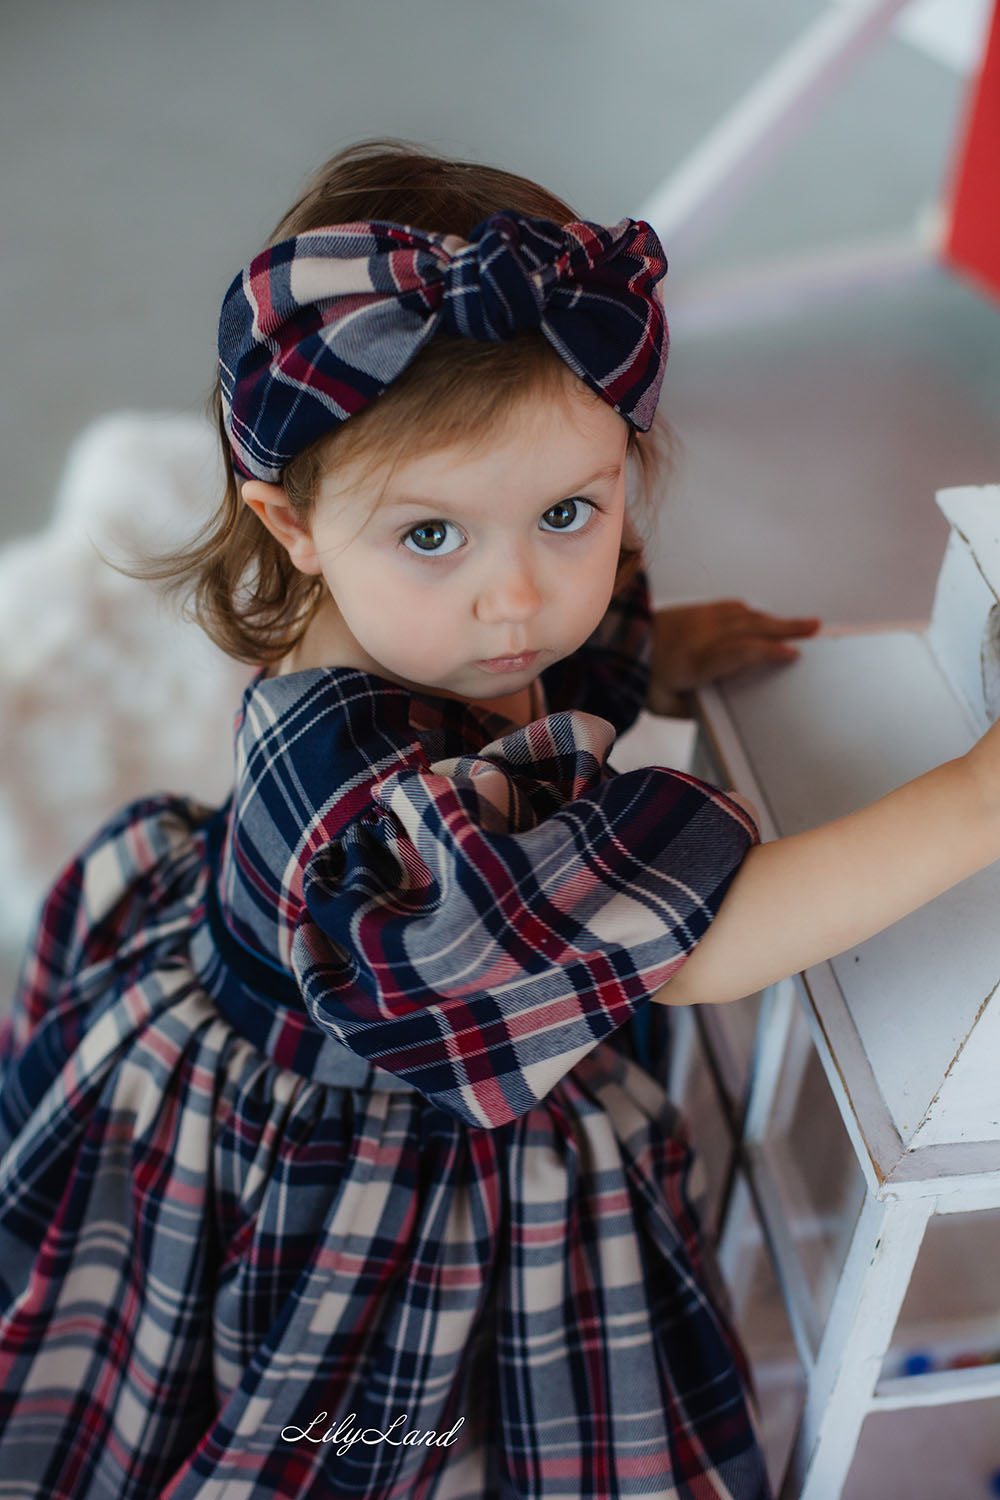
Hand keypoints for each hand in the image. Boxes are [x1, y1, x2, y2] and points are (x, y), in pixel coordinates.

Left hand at [646, 600, 820, 714]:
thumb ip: (695, 706)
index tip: (793, 654)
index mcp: (695, 660)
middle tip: (815, 628)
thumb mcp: (666, 705)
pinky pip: (729, 607)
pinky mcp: (694, 610)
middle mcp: (700, 634)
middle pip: (750, 626)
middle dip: (785, 627)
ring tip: (801, 623)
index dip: (768, 652)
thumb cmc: (638, 680)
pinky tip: (762, 617)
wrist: (614, 644)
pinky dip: (751, 612)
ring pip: (744, 614)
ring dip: (773, 619)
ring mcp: (698, 618)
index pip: (740, 652)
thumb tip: (719, 711)